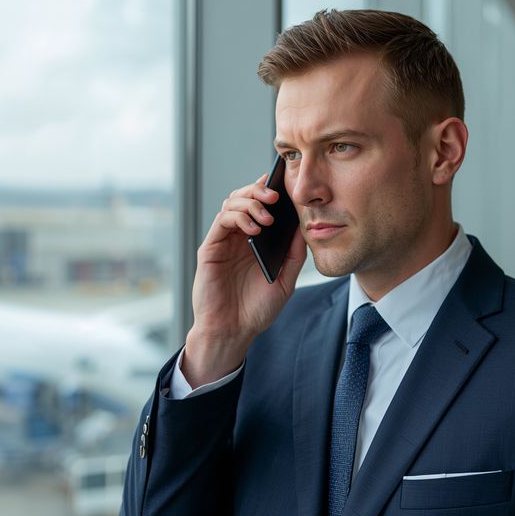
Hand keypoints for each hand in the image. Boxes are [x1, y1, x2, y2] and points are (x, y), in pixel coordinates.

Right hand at [183, 173, 306, 386]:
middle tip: (275, 195)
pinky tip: (254, 228)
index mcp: (256, 241)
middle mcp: (238, 237)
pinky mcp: (210, 249)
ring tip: (267, 216)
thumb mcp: (285, 280)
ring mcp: (223, 241)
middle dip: (259, 191)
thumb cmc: (257, 309)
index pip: (261, 206)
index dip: (270, 191)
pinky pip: (221, 221)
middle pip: (244, 198)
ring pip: (231, 204)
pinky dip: (238, 217)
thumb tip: (304, 226)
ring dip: (250, 202)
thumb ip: (294, 254)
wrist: (234, 331)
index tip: (286, 184)